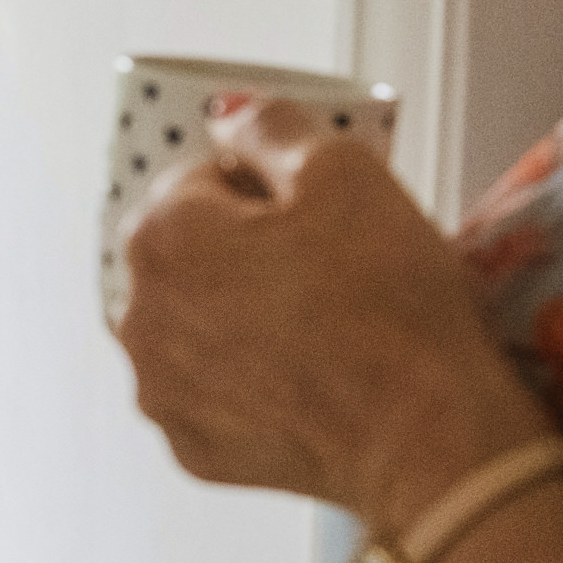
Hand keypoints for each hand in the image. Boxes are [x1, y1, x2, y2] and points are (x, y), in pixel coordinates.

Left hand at [114, 98, 553, 534]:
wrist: (426, 438)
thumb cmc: (389, 302)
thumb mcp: (344, 170)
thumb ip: (271, 125)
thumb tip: (228, 115)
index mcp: (158, 237)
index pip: (203, 178)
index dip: (269, 187)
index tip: (320, 214)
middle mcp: (136, 314)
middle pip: (191, 253)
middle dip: (246, 250)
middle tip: (329, 271)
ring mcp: (159, 389)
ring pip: (197, 323)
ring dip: (241, 314)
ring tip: (321, 328)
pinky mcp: (191, 447)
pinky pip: (214, 391)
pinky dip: (249, 381)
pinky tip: (307, 379)